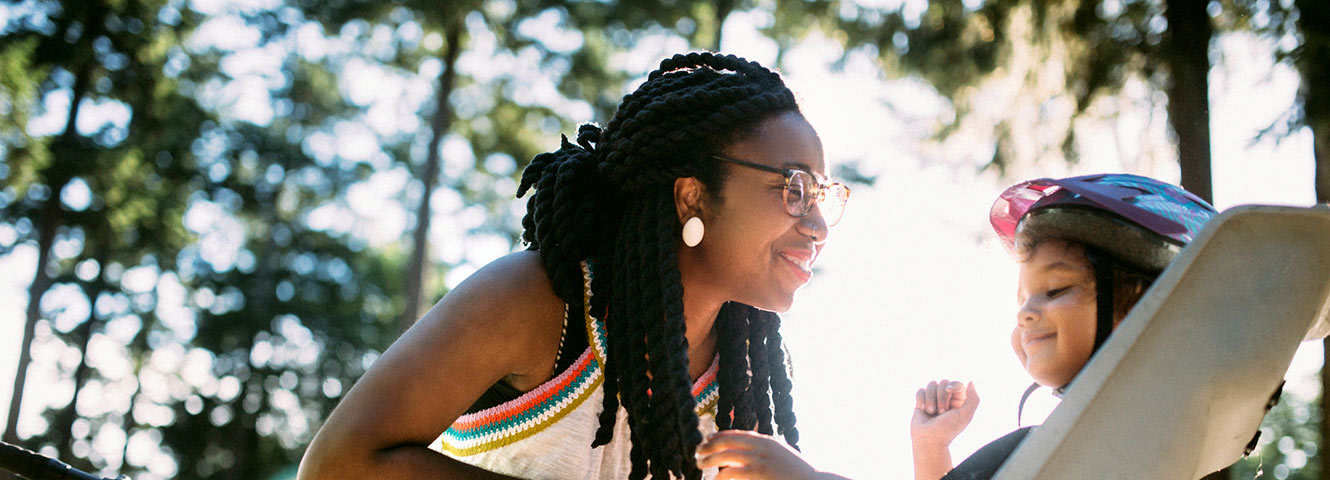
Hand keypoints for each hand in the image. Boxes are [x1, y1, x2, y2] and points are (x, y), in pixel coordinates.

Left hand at [696, 430, 848, 479]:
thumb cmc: (798, 475)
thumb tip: (749, 452)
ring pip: (725, 456)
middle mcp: (761, 447)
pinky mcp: (757, 473)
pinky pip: (731, 472)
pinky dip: (720, 475)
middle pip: (727, 442)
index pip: (737, 434)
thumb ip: (766, 451)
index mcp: (766, 442)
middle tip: (698, 453)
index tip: (707, 439)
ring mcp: (759, 460)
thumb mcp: (782, 456)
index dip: (719, 436)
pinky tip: (714, 479)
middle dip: (710, 446)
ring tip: (699, 464)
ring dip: (709, 460)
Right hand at [911, 379, 978, 448]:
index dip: (953, 385)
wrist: (929, 439)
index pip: (957, 384)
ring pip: (931, 385)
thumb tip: (970, 382)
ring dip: (930, 399)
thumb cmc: (948, 429)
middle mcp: (947, 399)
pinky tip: (923, 410)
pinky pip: (920, 390)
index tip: (949, 390)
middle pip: (943, 383)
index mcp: (959, 402)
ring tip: (931, 412)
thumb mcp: (966, 415)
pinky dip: (921, 399)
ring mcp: (933, 400)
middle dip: (941, 396)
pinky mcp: (921, 402)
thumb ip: (974, 398)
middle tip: (942, 412)